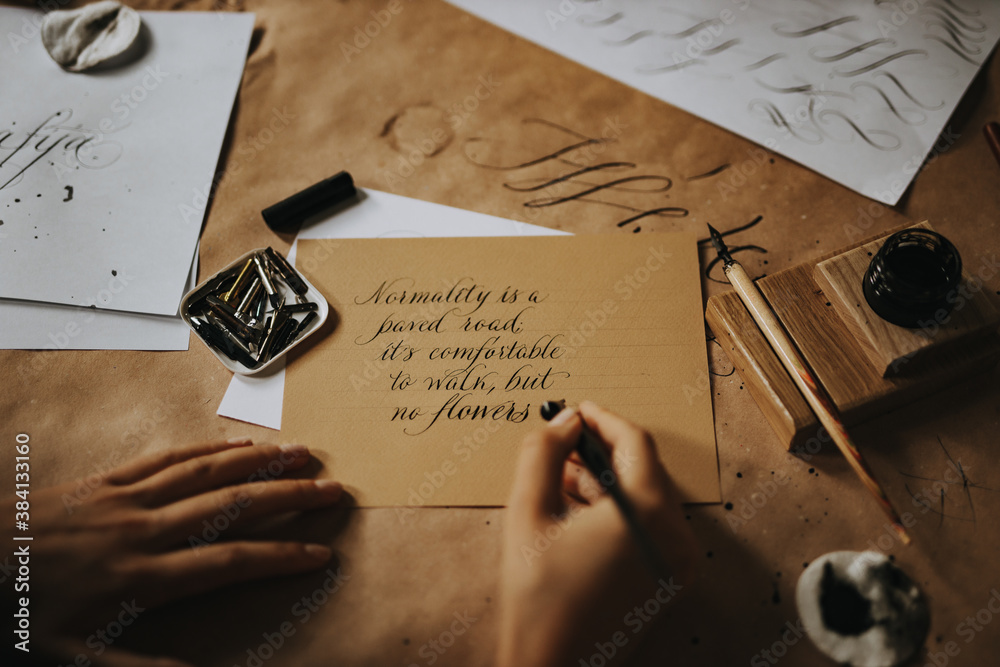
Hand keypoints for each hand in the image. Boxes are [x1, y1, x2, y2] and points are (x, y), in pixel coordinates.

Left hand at [1, 438, 341, 666]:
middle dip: (287, 497)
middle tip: (331, 488)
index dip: (280, 557)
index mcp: (141, 578)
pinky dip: (207, 448)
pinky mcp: (109, 480)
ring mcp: (128, 499)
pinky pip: (168, 457)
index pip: (228, 562)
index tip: (320, 553)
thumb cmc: (24, 611)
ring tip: (301, 453)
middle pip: (231, 507)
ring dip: (259, 462)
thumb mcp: (74, 653)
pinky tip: (238, 443)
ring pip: (207, 473)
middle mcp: (144, 531)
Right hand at [498, 402, 697, 666]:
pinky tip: (575, 507)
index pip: (635, 443)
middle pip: (643, 468)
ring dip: (605, 479)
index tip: (577, 409)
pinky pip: (647, 523)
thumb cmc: (538, 597)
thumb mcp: (528, 511)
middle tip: (562, 441)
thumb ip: (543, 452)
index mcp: (650, 514)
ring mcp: (677, 560)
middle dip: (600, 451)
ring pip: (644, 495)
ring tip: (558, 476)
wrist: (554, 666)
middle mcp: (676, 535)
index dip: (603, 419)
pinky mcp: (668, 576)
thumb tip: (567, 421)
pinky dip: (615, 508)